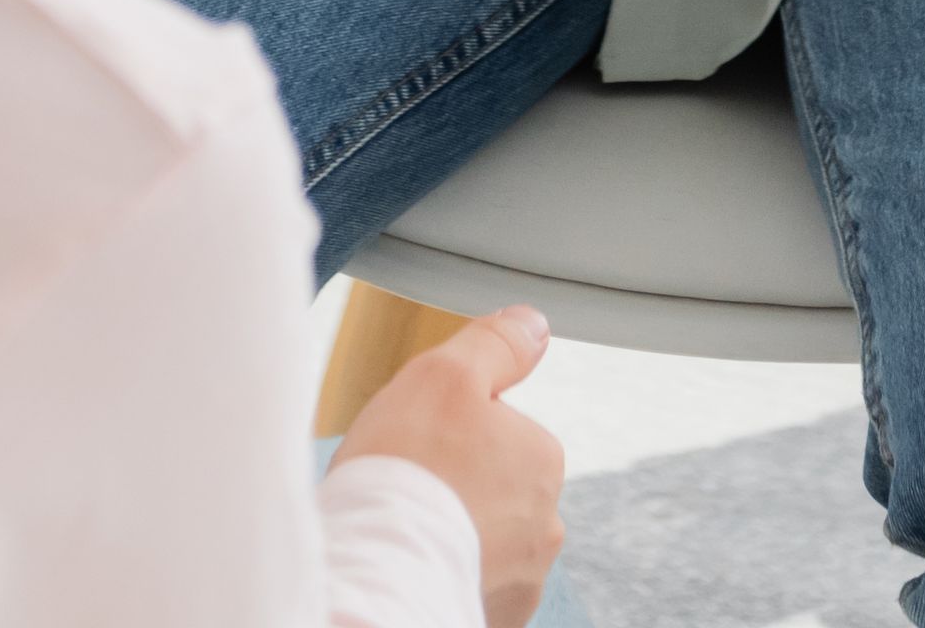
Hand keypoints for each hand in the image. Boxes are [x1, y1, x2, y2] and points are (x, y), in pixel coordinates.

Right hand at [333, 305, 564, 627]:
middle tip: (411, 487)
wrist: (379, 574)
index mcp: (542, 458)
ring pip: (481, 539)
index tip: (421, 442)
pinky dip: (445, 574)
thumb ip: (497, 345)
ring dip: (452, 533)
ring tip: (408, 530)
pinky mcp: (492, 619)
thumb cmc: (409, 471)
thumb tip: (535, 325)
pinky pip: (469, 582)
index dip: (451, 427)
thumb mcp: (447, 374)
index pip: (498, 427)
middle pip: (492, 485)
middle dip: (456, 484)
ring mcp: (521, 580)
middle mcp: (545, 525)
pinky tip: (415, 566)